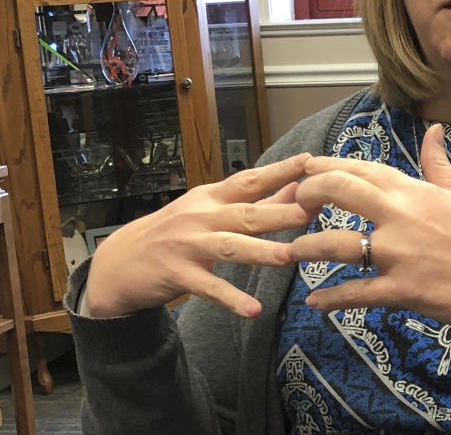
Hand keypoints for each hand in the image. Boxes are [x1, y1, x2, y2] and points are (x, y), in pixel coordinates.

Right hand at [84, 153, 313, 318]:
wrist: (119, 262)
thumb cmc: (175, 232)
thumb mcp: (209, 210)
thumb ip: (251, 202)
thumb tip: (295, 187)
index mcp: (211, 197)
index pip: (250, 180)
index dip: (279, 171)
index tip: (309, 162)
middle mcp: (201, 217)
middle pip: (245, 213)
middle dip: (278, 212)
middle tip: (310, 210)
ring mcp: (187, 245)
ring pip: (229, 247)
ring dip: (260, 251)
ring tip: (288, 257)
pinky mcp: (177, 275)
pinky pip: (209, 288)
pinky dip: (231, 299)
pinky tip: (253, 310)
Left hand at [291, 125, 450, 353]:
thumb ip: (438, 163)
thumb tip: (433, 129)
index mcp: (415, 191)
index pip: (360, 168)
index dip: (326, 166)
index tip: (303, 168)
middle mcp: (402, 216)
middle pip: (339, 192)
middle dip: (306, 194)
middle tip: (291, 206)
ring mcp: (400, 254)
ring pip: (336, 245)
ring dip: (305, 249)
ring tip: (289, 253)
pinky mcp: (403, 291)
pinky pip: (356, 294)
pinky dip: (331, 299)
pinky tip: (315, 302)